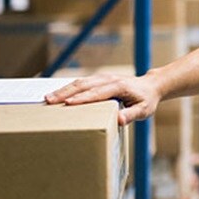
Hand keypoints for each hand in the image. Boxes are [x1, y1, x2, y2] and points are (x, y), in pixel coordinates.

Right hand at [44, 72, 162, 125]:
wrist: (151, 86)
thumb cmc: (147, 100)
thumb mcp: (144, 110)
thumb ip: (131, 115)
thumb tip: (119, 120)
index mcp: (119, 87)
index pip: (97, 93)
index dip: (82, 98)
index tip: (67, 103)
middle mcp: (109, 80)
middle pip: (84, 84)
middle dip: (66, 92)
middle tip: (49, 101)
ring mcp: (103, 78)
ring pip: (81, 82)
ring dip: (64, 89)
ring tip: (48, 98)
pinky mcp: (100, 80)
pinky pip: (82, 83)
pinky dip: (69, 88)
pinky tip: (58, 94)